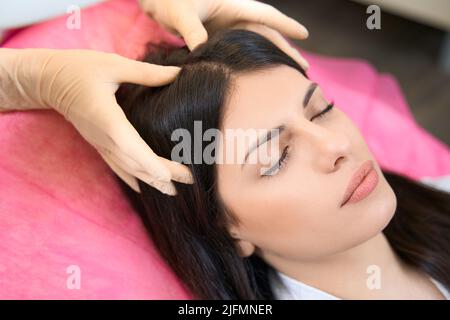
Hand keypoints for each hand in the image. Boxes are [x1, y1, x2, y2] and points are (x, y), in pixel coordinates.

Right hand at [1, 48, 192, 194]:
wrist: (48, 80)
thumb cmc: (80, 69)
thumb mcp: (113, 65)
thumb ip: (146, 73)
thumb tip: (179, 74)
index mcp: (108, 119)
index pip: (132, 147)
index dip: (152, 163)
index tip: (172, 176)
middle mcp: (104, 138)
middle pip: (135, 163)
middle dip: (162, 175)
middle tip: (189, 182)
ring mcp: (100, 144)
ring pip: (127, 169)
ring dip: (150, 181)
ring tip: (172, 192)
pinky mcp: (98, 144)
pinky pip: (116, 166)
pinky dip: (132, 178)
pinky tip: (143, 188)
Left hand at [139, 0, 309, 69]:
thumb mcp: (181, 13)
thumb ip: (193, 32)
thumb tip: (203, 54)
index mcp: (233, 5)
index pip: (265, 15)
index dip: (285, 25)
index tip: (304, 35)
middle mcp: (235, 17)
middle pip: (266, 35)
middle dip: (285, 51)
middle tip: (304, 69)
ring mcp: (227, 28)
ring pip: (255, 45)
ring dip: (270, 59)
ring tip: (286, 78)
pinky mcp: (218, 39)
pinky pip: (239, 52)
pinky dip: (250, 64)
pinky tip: (256, 78)